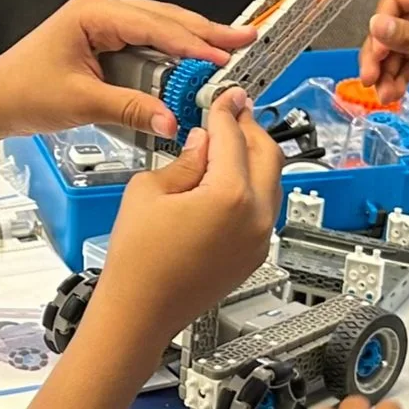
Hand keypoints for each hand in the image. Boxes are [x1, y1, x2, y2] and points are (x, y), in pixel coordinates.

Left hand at [0, 0, 254, 139]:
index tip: (221, 58)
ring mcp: (105, 25)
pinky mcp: (107, 44)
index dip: (192, 43)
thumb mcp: (82, 102)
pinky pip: (149, 45)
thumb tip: (170, 120)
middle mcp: (102, 12)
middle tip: (245, 40)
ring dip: (195, 42)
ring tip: (230, 50)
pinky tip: (196, 63)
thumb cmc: (22, 92)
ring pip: (161, 29)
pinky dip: (175, 55)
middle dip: (207, 32)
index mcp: (94, 13)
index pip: (155, 25)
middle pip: (166, 19)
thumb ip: (131, 109)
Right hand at [88, 88, 283, 350]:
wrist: (141, 312)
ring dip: (254, 158)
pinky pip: (263, 209)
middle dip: (250, 129)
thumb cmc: (138, 261)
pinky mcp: (254, 254)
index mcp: (230, 195)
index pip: (233, 136)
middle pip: (268, 155)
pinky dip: (251, 187)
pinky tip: (226, 181)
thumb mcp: (149, 190)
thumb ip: (185, 160)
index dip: (226, 109)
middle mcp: (255, 217)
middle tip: (232, 113)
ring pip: (271, 182)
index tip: (226, 96)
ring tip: (227, 146)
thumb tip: (203, 143)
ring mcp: (259, 239)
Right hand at [359, 0, 408, 114]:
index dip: (381, 29)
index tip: (376, 55)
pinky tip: (396, 93)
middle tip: (371, 79)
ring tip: (386, 95)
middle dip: (381, 55)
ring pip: (400, 49)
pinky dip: (401, 78)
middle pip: (393, 27)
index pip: (396, 1)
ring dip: (389, 71)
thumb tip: (376, 26)